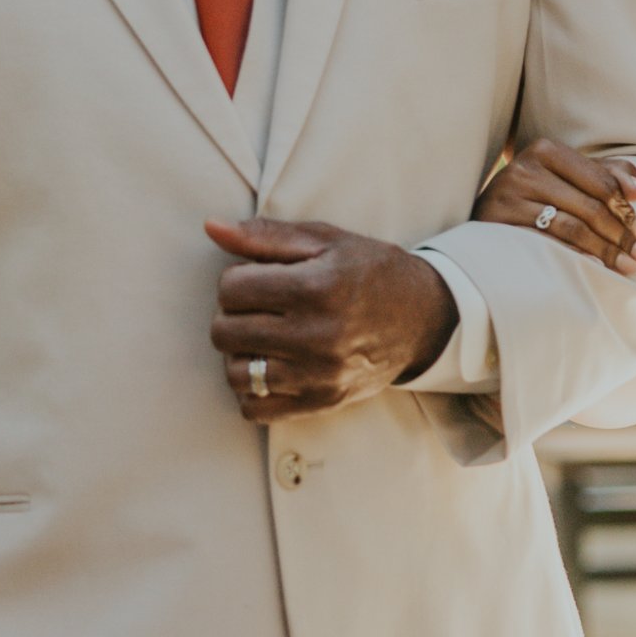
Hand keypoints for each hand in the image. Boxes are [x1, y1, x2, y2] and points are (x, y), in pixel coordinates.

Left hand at [205, 220, 457, 417]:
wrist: (423, 318)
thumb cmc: (370, 271)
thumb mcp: (325, 240)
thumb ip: (266, 235)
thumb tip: (212, 228)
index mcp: (317, 287)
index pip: (231, 288)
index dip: (236, 279)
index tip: (258, 278)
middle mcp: (318, 335)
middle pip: (226, 332)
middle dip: (232, 315)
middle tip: (258, 307)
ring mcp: (320, 374)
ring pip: (236, 374)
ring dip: (239, 354)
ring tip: (262, 337)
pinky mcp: (322, 401)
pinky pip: (256, 409)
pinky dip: (253, 390)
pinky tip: (271, 366)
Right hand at [472, 138, 635, 275]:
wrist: (484, 217)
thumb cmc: (536, 197)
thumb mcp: (569, 179)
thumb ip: (607, 176)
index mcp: (546, 150)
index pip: (601, 183)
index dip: (627, 211)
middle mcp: (524, 168)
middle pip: (589, 207)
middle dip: (622, 237)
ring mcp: (506, 195)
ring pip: (571, 227)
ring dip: (606, 252)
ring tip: (629, 269)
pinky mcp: (495, 224)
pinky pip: (546, 244)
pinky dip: (575, 257)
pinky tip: (595, 270)